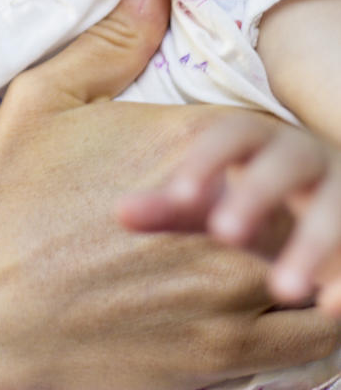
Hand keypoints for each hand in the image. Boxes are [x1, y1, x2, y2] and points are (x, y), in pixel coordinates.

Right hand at [0, 0, 339, 387]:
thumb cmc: (0, 202)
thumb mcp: (42, 100)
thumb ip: (111, 41)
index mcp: (189, 143)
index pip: (276, 136)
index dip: (268, 151)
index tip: (246, 165)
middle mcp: (224, 216)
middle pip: (306, 197)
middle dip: (296, 203)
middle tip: (273, 209)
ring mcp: (227, 293)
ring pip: (322, 268)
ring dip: (314, 257)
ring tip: (282, 254)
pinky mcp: (219, 359)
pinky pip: (311, 341)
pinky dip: (313, 318)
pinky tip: (279, 303)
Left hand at [116, 111, 340, 315]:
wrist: (318, 206)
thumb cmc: (251, 200)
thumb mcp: (213, 200)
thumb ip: (171, 206)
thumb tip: (120, 213)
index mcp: (261, 140)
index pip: (234, 133)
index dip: (208, 159)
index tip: (180, 195)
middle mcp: (305, 158)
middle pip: (285, 163)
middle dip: (257, 195)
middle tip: (225, 234)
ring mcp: (340, 190)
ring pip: (334, 208)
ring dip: (310, 246)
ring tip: (283, 289)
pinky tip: (330, 306)